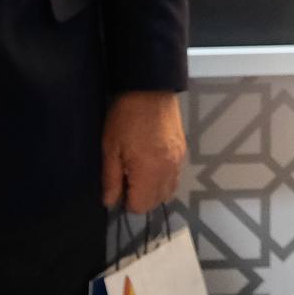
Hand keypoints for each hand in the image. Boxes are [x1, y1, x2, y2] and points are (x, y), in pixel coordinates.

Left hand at [101, 90, 187, 213]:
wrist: (151, 88)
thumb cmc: (125, 118)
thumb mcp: (110, 148)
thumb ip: (111, 179)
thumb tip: (110, 202)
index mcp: (149, 172)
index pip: (141, 206)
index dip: (126, 201)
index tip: (118, 185)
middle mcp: (168, 171)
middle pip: (156, 202)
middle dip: (141, 198)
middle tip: (127, 178)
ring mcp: (178, 161)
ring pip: (168, 191)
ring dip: (153, 190)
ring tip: (139, 172)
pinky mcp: (183, 151)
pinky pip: (175, 177)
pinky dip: (163, 179)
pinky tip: (152, 163)